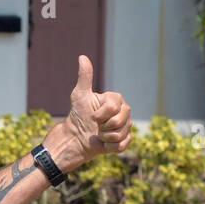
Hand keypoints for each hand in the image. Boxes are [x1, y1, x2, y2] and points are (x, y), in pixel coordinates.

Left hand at [47, 55, 131, 171]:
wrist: (77, 136)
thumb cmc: (78, 114)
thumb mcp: (80, 95)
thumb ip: (84, 77)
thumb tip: (82, 56)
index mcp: (116, 99)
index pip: (113, 107)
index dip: (100, 114)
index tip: (92, 115)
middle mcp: (125, 111)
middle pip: (119, 121)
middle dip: (103, 126)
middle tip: (96, 125)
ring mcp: (127, 126)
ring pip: (120, 134)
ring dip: (105, 137)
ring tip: (99, 133)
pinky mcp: (126, 140)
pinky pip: (122, 145)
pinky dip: (109, 147)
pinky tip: (104, 143)